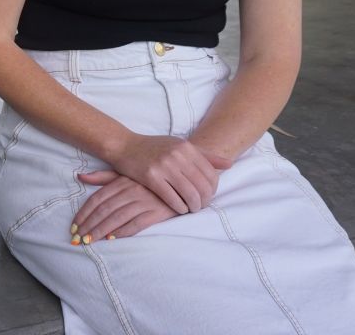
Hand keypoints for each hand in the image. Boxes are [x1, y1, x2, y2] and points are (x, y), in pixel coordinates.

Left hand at [72, 170, 177, 241]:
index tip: (74, 226)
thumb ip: (103, 177)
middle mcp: (131, 190)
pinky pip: (136, 224)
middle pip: (105, 210)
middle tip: (77, 238)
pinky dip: (123, 231)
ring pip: (117, 217)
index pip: (97, 199)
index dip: (84, 213)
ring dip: (101, 231)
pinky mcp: (157, 212)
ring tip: (90, 241)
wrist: (179, 182)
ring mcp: (144, 201)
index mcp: (121, 181)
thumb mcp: (126, 174)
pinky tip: (112, 239)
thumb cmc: (148, 181)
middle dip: (89, 225)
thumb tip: (80, 176)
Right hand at [108, 134, 231, 213]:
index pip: (211, 173)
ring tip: (192, 209)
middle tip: (201, 206)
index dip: (214, 189)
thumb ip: (205, 155)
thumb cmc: (153, 147)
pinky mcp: (151, 177)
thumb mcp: (179, 145)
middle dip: (205, 200)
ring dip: (193, 206)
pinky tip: (180, 209)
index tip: (209, 196)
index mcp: (186, 147)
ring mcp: (164, 166)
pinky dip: (179, 207)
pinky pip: (172, 198)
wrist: (124, 145)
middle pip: (202, 185)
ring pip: (189, 193)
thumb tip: (230, 164)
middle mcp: (177, 155)